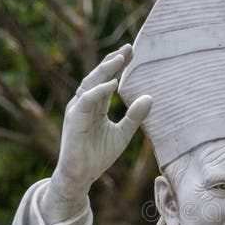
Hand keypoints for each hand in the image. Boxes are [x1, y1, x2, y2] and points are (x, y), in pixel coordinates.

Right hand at [44, 45, 151, 218]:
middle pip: (98, 76)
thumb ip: (135, 116)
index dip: (118, 65)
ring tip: (120, 59)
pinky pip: (85, 100)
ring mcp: (77, 110)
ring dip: (105, 70)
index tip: (133, 51)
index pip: (107, 80)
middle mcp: (85, 104)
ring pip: (90, 83)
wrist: (81, 176)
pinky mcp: (74, 119)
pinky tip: (112, 84)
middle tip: (128, 48)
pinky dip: (98, 91)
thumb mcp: (123, 134)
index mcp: (96, 105)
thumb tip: (150, 97)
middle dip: (112, 61)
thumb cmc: (98, 156)